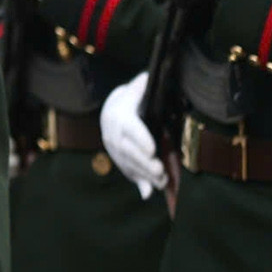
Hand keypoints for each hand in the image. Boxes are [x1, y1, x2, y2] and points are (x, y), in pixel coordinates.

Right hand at [99, 71, 165, 198]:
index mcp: (119, 118)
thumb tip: (147, 77)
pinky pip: (129, 173)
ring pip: (130, 165)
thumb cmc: (127, 101)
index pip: (129, 129)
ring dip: (146, 175)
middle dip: (144, 163)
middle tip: (160, 170)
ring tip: (162, 181)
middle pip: (129, 151)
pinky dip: (139, 184)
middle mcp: (114, 136)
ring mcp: (116, 151)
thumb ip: (139, 87)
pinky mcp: (120, 161)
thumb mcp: (131, 91)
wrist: (108, 114)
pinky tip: (147, 194)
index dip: (140, 139)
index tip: (152, 149)